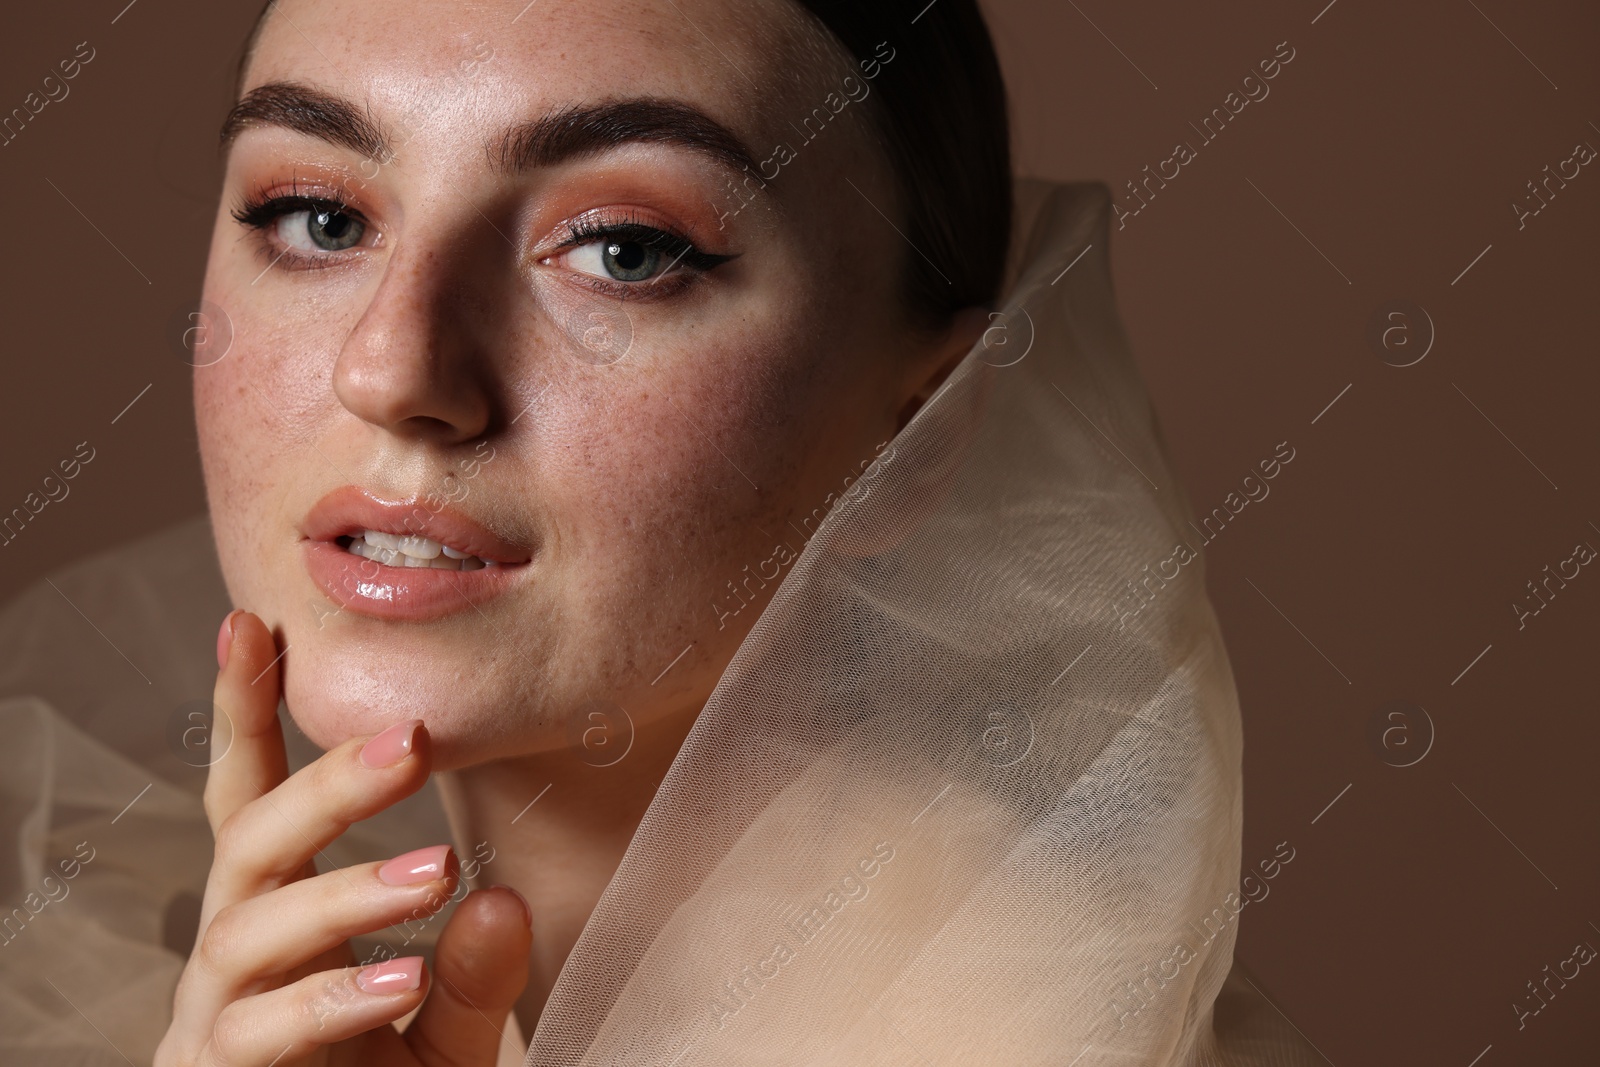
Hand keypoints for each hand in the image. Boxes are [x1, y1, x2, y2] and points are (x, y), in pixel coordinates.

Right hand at [154, 611, 531, 1066]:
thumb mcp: (448, 1028)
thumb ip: (477, 974)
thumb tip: (505, 900)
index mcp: (280, 913)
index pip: (250, 798)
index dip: (245, 714)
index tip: (252, 623)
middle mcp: (237, 950)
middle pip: (252, 842)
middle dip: (328, 786)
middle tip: (415, 739)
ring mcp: (217, 1016)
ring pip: (251, 930)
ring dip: (345, 892)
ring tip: (439, 870)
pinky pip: (261, 1032)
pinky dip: (334, 998)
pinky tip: (405, 979)